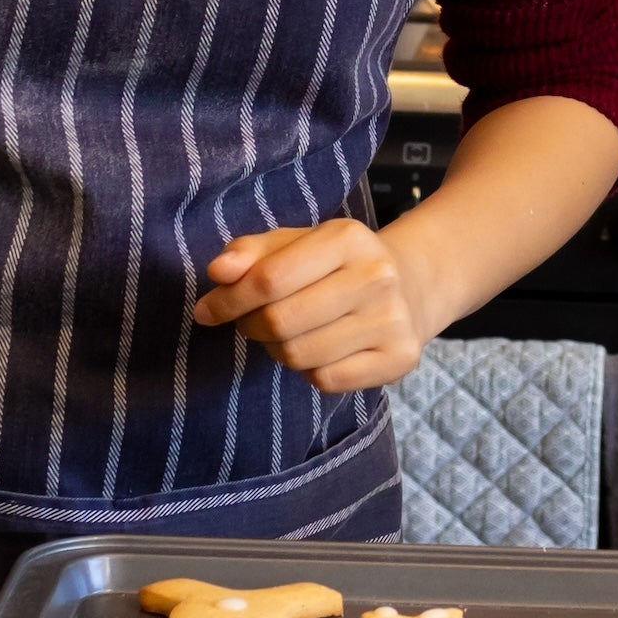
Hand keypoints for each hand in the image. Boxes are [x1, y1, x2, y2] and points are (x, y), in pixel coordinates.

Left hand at [195, 219, 425, 391]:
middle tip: (252, 322)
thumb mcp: (294, 244)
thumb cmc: (334, 265)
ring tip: (289, 334)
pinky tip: (320, 350)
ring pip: (301, 355)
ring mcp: (393, 319)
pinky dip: (310, 371)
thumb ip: (250, 253)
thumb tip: (218, 272)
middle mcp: (377, 276)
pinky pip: (327, 379)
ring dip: (279, 350)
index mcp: (348, 238)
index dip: (228, 300)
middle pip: (281, 321)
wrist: (410, 286)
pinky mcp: (400, 357)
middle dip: (252, 326)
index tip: (208, 310)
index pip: (269, 278)